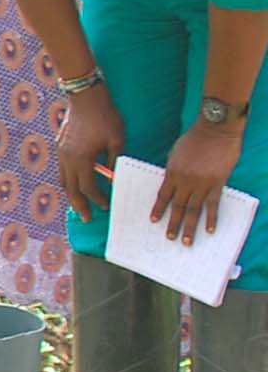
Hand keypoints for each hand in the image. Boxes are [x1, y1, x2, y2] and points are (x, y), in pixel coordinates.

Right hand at [58, 91, 124, 225]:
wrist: (85, 97)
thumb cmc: (105, 117)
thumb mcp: (116, 141)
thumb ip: (114, 162)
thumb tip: (113, 177)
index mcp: (82, 159)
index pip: (87, 187)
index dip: (97, 198)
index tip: (106, 205)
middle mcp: (68, 159)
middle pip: (70, 188)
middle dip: (79, 204)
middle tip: (86, 218)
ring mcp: (61, 152)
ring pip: (63, 179)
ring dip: (71, 193)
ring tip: (78, 203)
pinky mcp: (60, 145)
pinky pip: (61, 168)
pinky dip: (67, 179)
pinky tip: (74, 181)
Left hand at [153, 121, 241, 241]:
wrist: (215, 130)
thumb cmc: (194, 138)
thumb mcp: (175, 153)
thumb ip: (173, 170)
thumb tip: (171, 184)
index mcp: (172, 172)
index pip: (162, 195)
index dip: (158, 209)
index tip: (153, 221)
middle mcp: (185, 181)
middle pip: (177, 206)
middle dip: (173, 224)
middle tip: (170, 238)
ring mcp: (202, 184)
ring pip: (194, 209)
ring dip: (190, 226)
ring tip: (187, 241)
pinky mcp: (218, 184)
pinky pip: (213, 205)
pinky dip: (211, 218)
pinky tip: (210, 230)